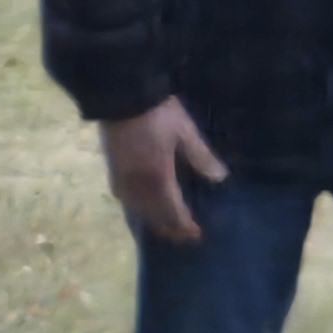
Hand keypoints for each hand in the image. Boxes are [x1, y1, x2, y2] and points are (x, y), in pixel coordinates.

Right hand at [98, 96, 226, 245]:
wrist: (122, 95)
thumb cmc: (157, 113)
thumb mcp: (185, 132)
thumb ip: (201, 156)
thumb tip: (219, 178)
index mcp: (158, 178)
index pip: (173, 212)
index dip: (184, 226)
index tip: (196, 234)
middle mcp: (138, 186)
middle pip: (153, 217)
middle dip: (168, 229)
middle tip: (182, 236)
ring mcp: (122, 179)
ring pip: (137, 210)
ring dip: (151, 221)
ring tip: (163, 225)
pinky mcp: (113, 169)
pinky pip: (125, 199)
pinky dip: (136, 209)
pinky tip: (140, 205)